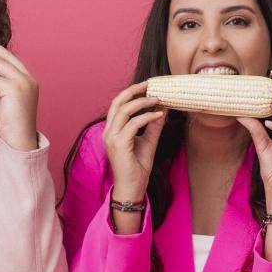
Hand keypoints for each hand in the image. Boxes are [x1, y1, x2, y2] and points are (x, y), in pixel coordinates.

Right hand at [102, 82, 167, 200]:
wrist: (133, 187)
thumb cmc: (138, 166)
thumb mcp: (149, 141)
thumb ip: (153, 125)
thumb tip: (163, 108)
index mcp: (112, 129)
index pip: (118, 104)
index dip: (132, 93)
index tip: (148, 86)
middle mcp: (108, 131)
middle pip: (117, 102)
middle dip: (134, 90)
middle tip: (150, 84)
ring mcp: (111, 137)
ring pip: (124, 110)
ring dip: (142, 102)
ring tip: (158, 99)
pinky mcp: (119, 144)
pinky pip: (133, 124)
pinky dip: (147, 117)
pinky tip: (158, 115)